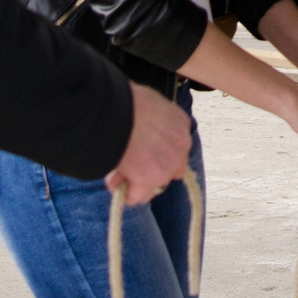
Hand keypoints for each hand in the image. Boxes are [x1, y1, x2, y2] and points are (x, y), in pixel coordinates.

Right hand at [106, 82, 193, 203]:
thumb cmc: (125, 102)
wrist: (116, 110)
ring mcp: (169, 162)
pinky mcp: (153, 178)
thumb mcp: (147, 103)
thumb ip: (152, 119)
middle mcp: (181, 144)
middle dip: (150, 171)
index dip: (157, 152)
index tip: (143, 153)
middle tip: (129, 169)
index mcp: (180, 122)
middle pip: (170, 168)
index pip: (175, 146)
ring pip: (155, 184)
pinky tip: (116, 186)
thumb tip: (139, 128)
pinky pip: (138, 195)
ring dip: (136, 183)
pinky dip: (126, 194)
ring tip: (116, 177)